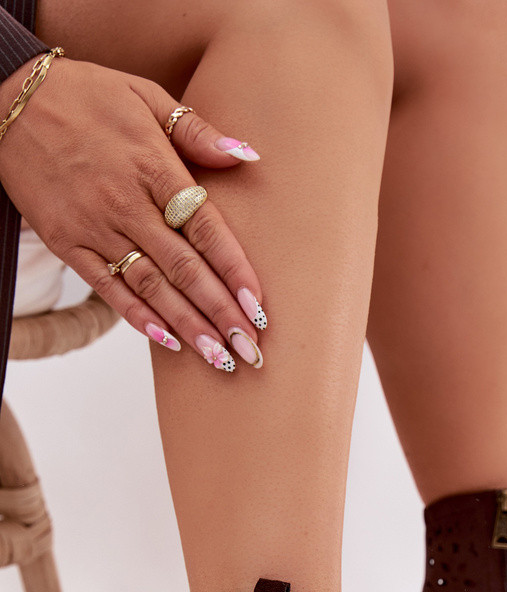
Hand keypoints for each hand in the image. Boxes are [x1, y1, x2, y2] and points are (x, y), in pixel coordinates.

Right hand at [0, 55, 265, 369]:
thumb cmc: (85, 96)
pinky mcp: (67, 243)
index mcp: (152, 166)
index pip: (204, 227)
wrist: (4, 100)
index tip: (257, 305)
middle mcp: (126, 203)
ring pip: (151, 286)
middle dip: (220, 312)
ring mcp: (94, 226)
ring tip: (220, 358)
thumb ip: (196, 131)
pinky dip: (138, 317)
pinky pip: (107, 288)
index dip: (233, 269)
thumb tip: (246, 155)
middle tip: (250, 348)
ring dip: (188, 325)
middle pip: (183, 268)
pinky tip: (168, 342)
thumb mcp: (145, 97)